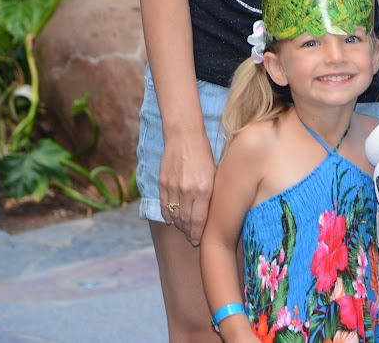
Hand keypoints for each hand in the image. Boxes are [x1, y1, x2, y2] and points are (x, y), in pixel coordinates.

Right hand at [158, 129, 215, 244]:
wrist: (185, 136)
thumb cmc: (205, 153)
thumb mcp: (215, 172)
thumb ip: (211, 192)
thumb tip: (211, 211)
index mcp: (205, 190)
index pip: (199, 220)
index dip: (197, 234)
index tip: (197, 241)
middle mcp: (188, 191)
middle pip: (186, 220)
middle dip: (188, 232)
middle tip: (191, 239)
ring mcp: (174, 188)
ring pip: (174, 214)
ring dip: (178, 224)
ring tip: (183, 229)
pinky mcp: (163, 183)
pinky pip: (164, 205)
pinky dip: (167, 214)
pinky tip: (171, 220)